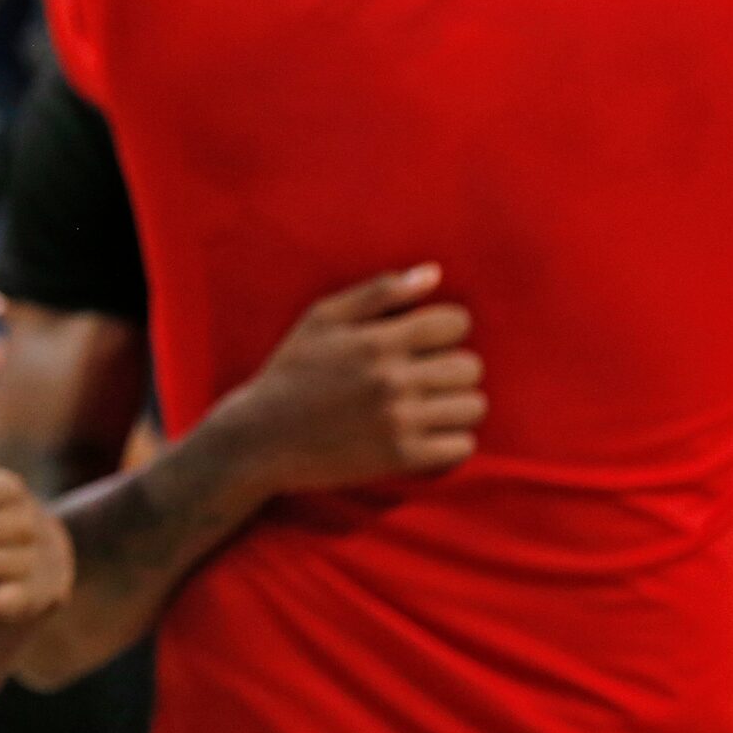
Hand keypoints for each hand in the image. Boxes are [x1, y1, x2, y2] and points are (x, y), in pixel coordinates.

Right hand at [210, 264, 483, 493]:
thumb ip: (379, 292)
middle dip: (451, 368)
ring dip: (455, 405)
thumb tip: (434, 273)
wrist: (259, 439)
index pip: (456, 323)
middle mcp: (391, 380)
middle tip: (423, 378)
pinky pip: (461, 446)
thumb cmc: (292, 372)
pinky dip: (451, 441)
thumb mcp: (322, 319)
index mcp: (376, 341)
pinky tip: (425, 435)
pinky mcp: (400, 459)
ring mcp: (398, 421)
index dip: (445, 329)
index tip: (424, 343)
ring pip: (473, 407)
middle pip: (470, 366)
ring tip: (427, 407)